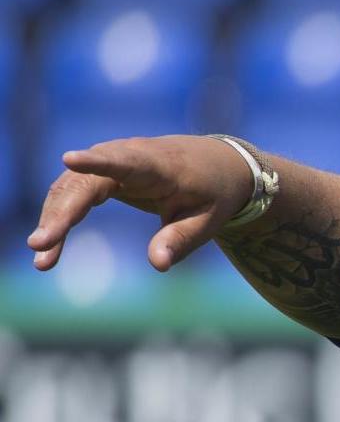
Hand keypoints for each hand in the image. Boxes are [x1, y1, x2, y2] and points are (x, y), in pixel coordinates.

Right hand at [27, 136, 257, 272]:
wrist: (216, 164)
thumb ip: (180, 240)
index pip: (125, 162)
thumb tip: (158, 265)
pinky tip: (50, 246)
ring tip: (43, 259)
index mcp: (158, 165)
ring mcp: (109, 159)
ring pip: (70, 188)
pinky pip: (72, 192)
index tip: (69, 159)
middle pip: (85, 183)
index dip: (97, 161)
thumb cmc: (213, 193)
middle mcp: (127, 156)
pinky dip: (59, 218)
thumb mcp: (207, 221)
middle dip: (61, 213)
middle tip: (40, 245)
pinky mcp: (101, 172)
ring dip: (53, 221)